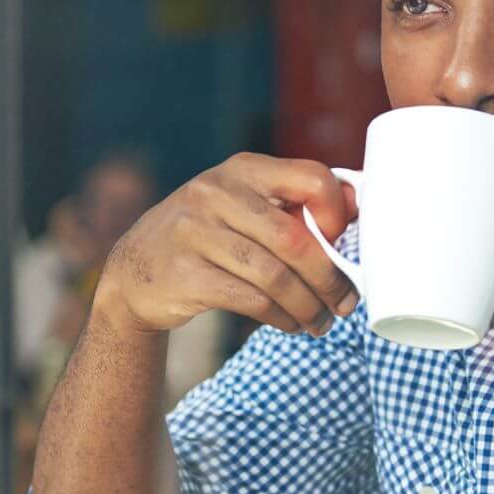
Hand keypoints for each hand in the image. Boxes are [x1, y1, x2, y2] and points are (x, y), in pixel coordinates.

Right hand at [95, 154, 359, 337]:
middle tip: (346, 304)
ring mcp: (196, 233)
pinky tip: (290, 325)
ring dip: (308, 307)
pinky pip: (251, 300)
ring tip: (321, 324)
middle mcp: (216, 193)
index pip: (311, 178)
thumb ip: (292, 203)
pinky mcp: (185, 274)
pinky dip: (280, 317)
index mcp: (243, 169)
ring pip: (275, 276)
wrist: (135, 269)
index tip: (344, 244)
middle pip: (295, 239)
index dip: (338, 214)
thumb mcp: (242, 205)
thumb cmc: (209, 237)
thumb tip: (358, 205)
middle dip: (330, 278)